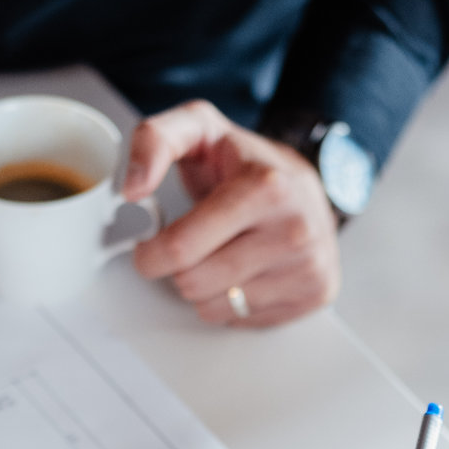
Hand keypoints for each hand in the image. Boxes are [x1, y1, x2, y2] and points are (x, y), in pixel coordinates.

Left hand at [124, 99, 339, 326]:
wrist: (307, 186)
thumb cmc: (248, 162)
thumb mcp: (198, 128)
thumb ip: (154, 141)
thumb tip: (131, 188)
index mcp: (264, 188)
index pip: (181, 248)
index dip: (151, 253)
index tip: (150, 247)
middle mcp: (294, 230)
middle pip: (194, 283)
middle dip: (178, 269)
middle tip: (190, 248)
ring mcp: (309, 266)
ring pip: (214, 308)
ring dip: (203, 288)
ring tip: (220, 256)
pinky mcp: (317, 293)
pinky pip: (242, 320)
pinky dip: (232, 302)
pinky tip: (244, 272)